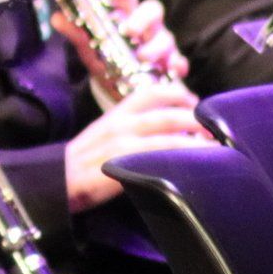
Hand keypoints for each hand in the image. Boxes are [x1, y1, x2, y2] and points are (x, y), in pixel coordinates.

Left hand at [50, 0, 190, 88]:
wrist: (120, 89)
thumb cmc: (107, 59)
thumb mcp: (89, 48)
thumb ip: (76, 33)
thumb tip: (56, 17)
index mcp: (124, 16)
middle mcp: (145, 26)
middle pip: (153, 9)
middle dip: (143, 16)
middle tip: (130, 29)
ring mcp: (160, 44)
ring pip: (166, 36)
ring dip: (156, 45)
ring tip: (143, 57)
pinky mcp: (171, 63)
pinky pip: (180, 60)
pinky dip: (178, 63)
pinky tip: (173, 68)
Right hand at [64, 80, 213, 212]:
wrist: (54, 181)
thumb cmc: (82, 162)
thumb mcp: (104, 136)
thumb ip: (130, 131)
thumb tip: (166, 133)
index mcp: (116, 114)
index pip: (151, 92)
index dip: (179, 94)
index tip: (197, 104)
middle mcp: (120, 124)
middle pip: (167, 112)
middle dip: (197, 119)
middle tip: (217, 130)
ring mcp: (121, 144)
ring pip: (167, 134)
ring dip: (195, 140)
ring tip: (217, 148)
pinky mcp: (122, 165)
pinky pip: (157, 158)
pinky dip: (179, 158)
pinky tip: (195, 166)